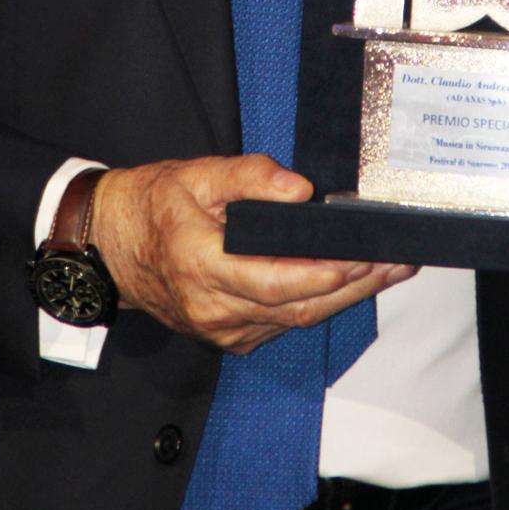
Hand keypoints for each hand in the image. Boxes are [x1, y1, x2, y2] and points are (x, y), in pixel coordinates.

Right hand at [91, 155, 415, 353]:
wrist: (109, 246)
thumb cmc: (152, 205)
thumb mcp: (196, 174)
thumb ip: (248, 177)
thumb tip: (300, 190)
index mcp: (201, 264)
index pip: (276, 281)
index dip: (326, 273)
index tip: (366, 255)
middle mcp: (213, 307)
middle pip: (299, 307)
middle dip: (355, 286)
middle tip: (399, 263)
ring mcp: (221, 328)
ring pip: (296, 319)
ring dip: (346, 296)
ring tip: (389, 270)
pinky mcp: (229, 336)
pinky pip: (282, 323)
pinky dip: (318, 304)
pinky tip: (349, 283)